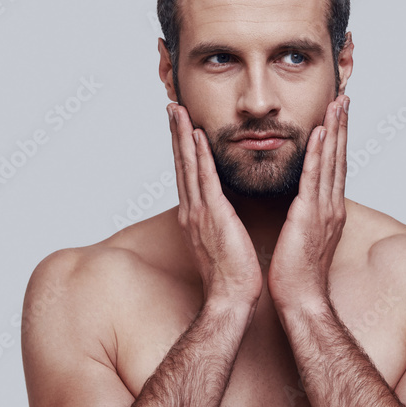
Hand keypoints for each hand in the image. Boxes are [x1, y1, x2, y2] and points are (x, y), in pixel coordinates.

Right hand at [168, 103, 263, 309]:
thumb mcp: (224, 243)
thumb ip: (221, 224)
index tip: (182, 126)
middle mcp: (192, 211)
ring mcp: (199, 212)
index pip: (188, 175)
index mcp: (196, 217)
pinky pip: (204, 180)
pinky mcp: (212, 216)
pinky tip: (196, 135)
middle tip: (173, 107)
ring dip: (182, 136)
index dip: (183, 149)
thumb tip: (224, 215)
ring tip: (178, 110)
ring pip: (188, 165)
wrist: (231, 300)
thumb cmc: (232, 277)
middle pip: (182, 164)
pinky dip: (198, 157)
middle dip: (177, 134)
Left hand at [267, 95, 348, 311]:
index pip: (334, 167)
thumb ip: (305, 217)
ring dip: (334, 130)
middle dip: (341, 126)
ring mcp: (324, 210)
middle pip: (338, 157)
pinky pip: (314, 178)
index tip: (337, 115)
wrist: (301, 300)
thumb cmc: (298, 274)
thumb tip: (301, 205)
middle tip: (343, 97)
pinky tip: (320, 133)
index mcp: (328, 211)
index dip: (337, 140)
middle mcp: (331, 206)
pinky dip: (319, 154)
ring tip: (337, 103)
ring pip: (331, 162)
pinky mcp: (309, 216)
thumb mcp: (303, 238)